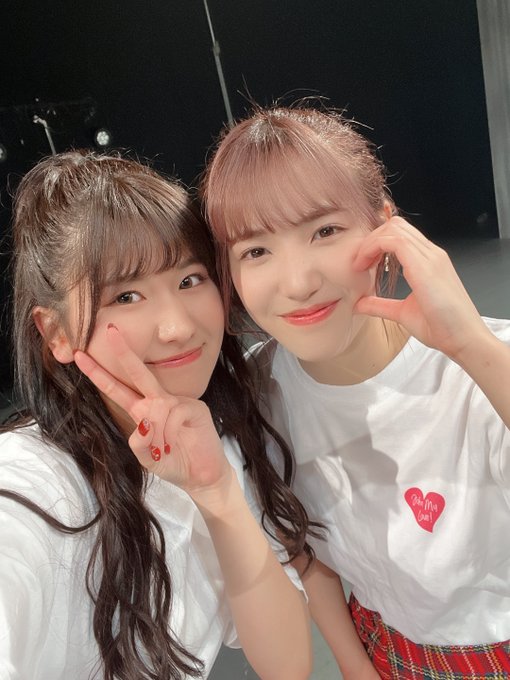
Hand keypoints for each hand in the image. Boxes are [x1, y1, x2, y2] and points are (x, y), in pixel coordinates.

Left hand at [74, 325, 231, 495]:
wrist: (202, 475)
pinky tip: (172, 444)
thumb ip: (138, 444)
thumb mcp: (146, 459)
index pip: (117, 389)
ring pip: (156, 407)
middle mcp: (158, 402)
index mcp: (143, 411)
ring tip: (163, 450)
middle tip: (111, 331)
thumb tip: (143, 423)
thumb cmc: (174, 463)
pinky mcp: (194, 408)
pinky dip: (169, 433)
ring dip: (157, 433)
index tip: (79, 357)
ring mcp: (177, 403)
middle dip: (124, 353)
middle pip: (138, 373)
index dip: (98, 373)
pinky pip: (174, 414)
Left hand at [352, 216, 488, 358]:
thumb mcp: (402, 313)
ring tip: (360, 264)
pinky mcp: (425, 265)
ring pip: (394, 228)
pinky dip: (374, 247)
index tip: (362, 263)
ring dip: (371, 242)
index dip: (376, 243)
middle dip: (371, 238)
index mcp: (428, 261)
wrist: (463, 338)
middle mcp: (431, 254)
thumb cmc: (441, 327)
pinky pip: (395, 241)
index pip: (400, 235)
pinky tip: (366, 265)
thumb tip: (359, 304)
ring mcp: (430, 257)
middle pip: (396, 225)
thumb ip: (380, 305)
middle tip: (358, 262)